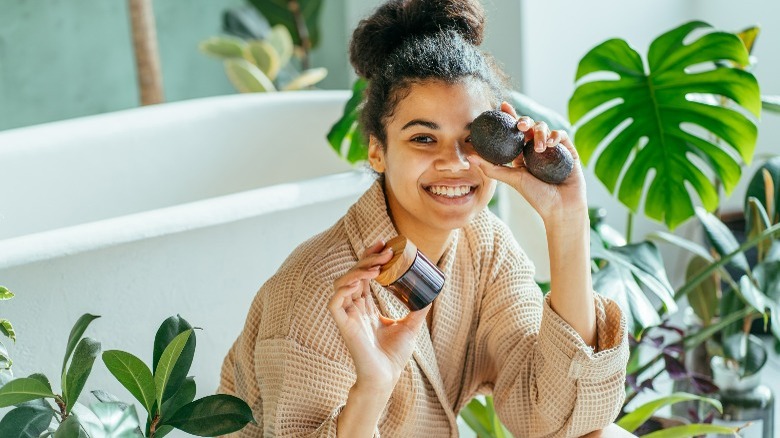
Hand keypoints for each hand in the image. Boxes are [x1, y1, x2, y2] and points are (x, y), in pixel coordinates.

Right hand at [328, 241, 430, 391]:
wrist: (387, 376)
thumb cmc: (393, 355)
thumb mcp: (410, 326)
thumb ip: (418, 309)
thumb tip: (432, 291)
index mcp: (366, 306)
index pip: (363, 274)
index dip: (370, 257)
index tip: (385, 244)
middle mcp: (354, 307)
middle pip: (353, 273)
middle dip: (368, 258)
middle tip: (387, 251)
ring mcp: (347, 315)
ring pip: (341, 283)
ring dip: (357, 270)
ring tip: (378, 266)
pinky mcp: (343, 325)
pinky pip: (335, 301)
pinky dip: (344, 288)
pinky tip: (360, 282)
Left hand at [467, 101, 587, 224]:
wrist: (561, 208)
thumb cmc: (537, 197)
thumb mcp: (513, 179)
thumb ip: (493, 168)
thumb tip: (470, 157)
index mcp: (522, 154)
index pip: (514, 132)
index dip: (509, 116)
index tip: (502, 106)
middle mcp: (536, 149)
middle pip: (529, 126)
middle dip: (524, 120)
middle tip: (520, 125)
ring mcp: (552, 148)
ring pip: (544, 128)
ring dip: (539, 132)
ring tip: (537, 147)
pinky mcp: (568, 150)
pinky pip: (560, 134)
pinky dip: (554, 135)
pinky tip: (550, 143)